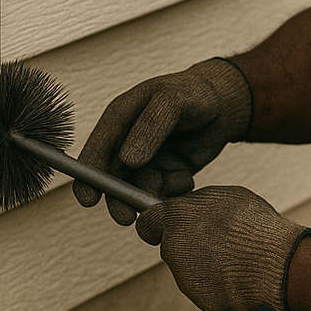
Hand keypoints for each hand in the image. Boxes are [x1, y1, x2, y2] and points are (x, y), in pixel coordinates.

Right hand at [73, 59, 251, 224]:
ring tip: (174, 183)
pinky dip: (174, 192)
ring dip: (151, 195)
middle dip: (119, 199)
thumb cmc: (192, 93)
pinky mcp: (167, 174)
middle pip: (113, 179)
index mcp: (119, 120)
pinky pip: (165, 193)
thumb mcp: (171, 101)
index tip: (88, 200)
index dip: (88, 177)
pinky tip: (186, 178)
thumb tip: (127, 161)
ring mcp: (148, 161)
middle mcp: (128, 143)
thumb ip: (148, 128)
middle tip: (126, 217)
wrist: (223, 104)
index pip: (96, 152)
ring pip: (139, 189)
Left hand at [135, 185, 310, 310]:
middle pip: (172, 248)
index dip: (157, 225)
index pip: (146, 224)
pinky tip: (240, 274)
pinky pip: (207, 289)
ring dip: (206, 264)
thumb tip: (189, 210)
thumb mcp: (222, 196)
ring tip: (236, 256)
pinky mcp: (202, 299)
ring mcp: (186, 278)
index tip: (168, 227)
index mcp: (175, 218)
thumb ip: (196, 205)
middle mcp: (173, 249)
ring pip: (189, 270)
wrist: (276, 261)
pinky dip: (220, 284)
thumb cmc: (253, 222)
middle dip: (188, 245)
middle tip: (218, 240)